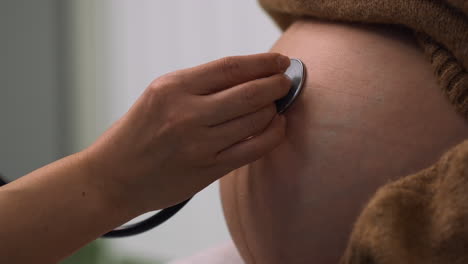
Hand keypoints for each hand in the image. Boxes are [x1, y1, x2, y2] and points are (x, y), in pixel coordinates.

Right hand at [82, 53, 290, 213]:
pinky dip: (273, 135)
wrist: (114, 177)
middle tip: (284, 81)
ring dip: (274, 109)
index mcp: (173, 88)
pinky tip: (276, 127)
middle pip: (250, 93)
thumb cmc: (138, 132)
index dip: (262, 63)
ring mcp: (199, 144)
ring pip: (256, 120)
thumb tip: (249, 76)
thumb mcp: (160, 95)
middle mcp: (186, 114)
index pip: (231, 67)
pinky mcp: (207, 170)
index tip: (279, 62)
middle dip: (276, 84)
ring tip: (275, 105)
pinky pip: (253, 149)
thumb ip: (200, 85)